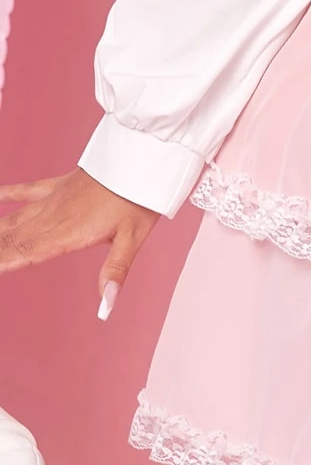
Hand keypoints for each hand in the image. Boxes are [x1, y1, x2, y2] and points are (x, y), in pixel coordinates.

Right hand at [0, 167, 159, 314]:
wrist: (143, 157)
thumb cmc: (139, 199)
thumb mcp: (134, 239)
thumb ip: (115, 272)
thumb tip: (105, 307)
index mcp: (65, 234)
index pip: (21, 254)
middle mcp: (51, 218)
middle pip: (7, 240)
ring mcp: (52, 200)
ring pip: (9, 220)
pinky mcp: (57, 186)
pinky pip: (24, 191)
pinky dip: (5, 195)